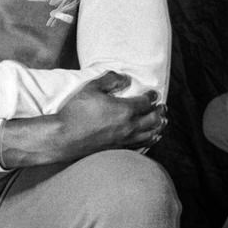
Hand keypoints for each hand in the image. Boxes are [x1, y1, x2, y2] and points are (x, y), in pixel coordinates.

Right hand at [46, 71, 165, 159]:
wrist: (63, 137)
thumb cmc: (76, 112)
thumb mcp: (91, 88)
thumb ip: (110, 79)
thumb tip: (125, 78)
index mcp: (125, 110)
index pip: (146, 102)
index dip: (152, 97)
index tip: (154, 94)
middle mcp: (129, 126)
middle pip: (153, 119)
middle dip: (160, 112)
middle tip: (163, 107)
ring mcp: (125, 140)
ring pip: (150, 134)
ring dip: (159, 127)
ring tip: (163, 123)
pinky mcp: (118, 149)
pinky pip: (141, 145)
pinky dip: (149, 140)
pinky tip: (151, 139)